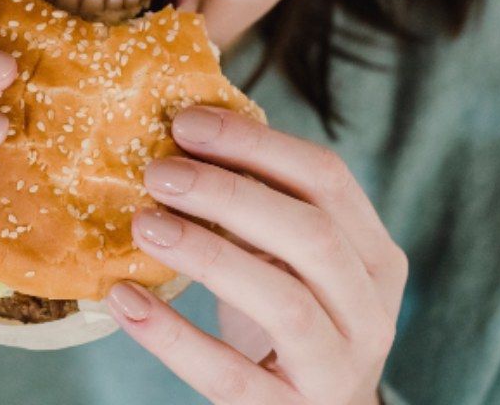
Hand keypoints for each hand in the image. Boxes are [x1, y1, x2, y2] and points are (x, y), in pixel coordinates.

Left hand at [105, 106, 407, 404]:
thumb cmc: (288, 327)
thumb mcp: (289, 264)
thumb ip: (257, 209)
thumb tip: (178, 134)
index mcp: (374, 258)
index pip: (328, 180)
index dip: (255, 144)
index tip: (185, 122)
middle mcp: (370, 312)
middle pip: (311, 234)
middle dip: (229, 193)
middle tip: (157, 171)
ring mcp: (338, 369)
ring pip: (284, 303)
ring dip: (207, 254)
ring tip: (143, 225)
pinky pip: (230, 377)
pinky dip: (172, 337)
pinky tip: (125, 300)